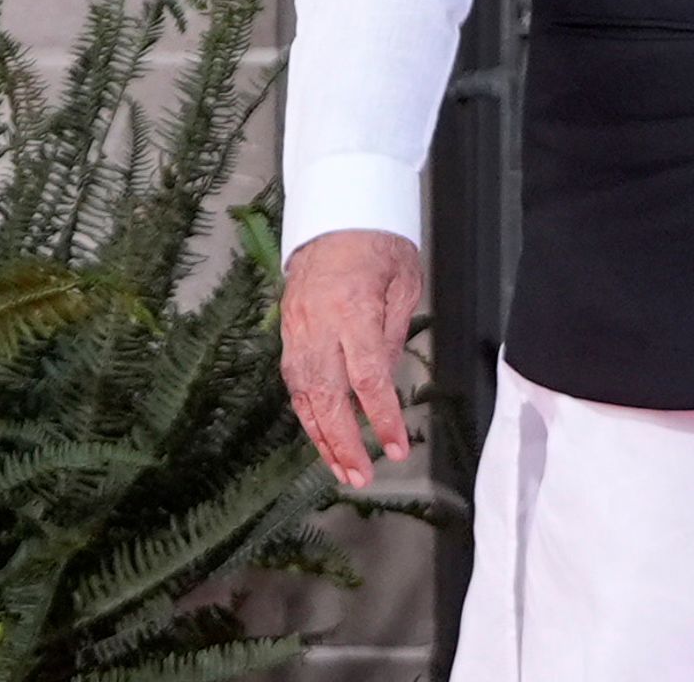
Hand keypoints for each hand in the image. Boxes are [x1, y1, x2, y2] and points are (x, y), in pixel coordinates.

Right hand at [280, 228, 421, 489]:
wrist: (335, 217)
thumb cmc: (379, 246)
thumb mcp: (405, 282)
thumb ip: (392, 334)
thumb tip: (384, 381)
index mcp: (352, 312)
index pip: (368, 378)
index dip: (380, 418)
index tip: (395, 447)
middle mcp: (318, 327)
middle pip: (327, 397)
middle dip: (342, 442)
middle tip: (360, 476)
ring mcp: (297, 332)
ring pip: (304, 396)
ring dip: (321, 437)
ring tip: (340, 469)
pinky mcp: (288, 334)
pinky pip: (295, 383)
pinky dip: (308, 413)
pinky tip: (322, 436)